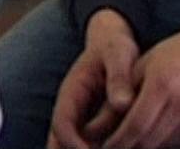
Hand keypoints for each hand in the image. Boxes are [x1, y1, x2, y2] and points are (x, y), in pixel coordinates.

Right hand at [48, 8, 141, 148]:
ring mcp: (79, 117)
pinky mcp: (91, 123)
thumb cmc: (114, 46)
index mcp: (71, 91)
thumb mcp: (119, 54)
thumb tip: (122, 104)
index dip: (73, 143)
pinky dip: (92, 148)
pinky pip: (86, 144)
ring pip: (68, 145)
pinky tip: (112, 148)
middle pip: (58, 142)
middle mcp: (70, 108)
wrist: (111, 41)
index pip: (62, 124)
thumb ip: (119, 77)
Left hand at [102, 14, 179, 148]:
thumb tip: (95, 127)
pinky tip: (151, 130)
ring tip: (127, 137)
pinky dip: (160, 140)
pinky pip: (176, 143)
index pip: (135, 126)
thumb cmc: (174, 54)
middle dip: (126, 147)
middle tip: (110, 146)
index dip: (116, 141)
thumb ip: (119, 97)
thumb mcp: (141, 66)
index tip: (103, 146)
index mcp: (162, 86)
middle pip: (147, 141)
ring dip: (143, 144)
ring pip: (161, 145)